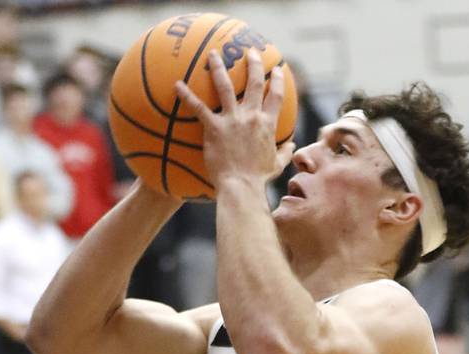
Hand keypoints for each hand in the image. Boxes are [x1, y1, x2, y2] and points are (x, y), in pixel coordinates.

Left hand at [176, 48, 294, 190]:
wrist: (241, 187)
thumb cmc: (258, 179)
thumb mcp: (276, 165)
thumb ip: (284, 152)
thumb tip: (292, 146)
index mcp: (267, 123)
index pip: (275, 95)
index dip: (277, 80)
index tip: (277, 68)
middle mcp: (251, 116)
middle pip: (254, 83)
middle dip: (253, 64)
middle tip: (250, 51)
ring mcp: (232, 120)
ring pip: (225, 87)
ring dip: (218, 68)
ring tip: (213, 54)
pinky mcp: (214, 128)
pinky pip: (198, 108)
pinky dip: (187, 96)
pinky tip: (177, 85)